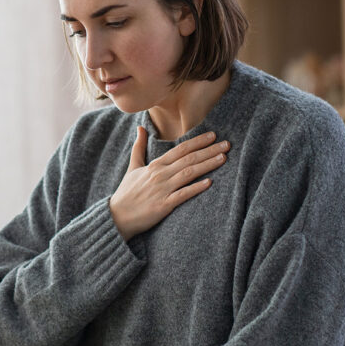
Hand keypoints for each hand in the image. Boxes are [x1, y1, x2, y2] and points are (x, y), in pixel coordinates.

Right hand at [109, 128, 229, 240]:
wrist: (117, 217)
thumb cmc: (126, 193)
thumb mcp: (133, 167)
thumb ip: (139, 147)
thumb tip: (140, 128)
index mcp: (155, 165)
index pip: (180, 149)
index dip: (198, 141)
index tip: (213, 135)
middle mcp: (160, 175)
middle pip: (188, 159)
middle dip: (209, 150)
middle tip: (227, 144)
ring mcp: (162, 189)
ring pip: (188, 173)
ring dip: (207, 165)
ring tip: (223, 158)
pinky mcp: (163, 205)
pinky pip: (182, 194)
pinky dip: (196, 188)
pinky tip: (209, 182)